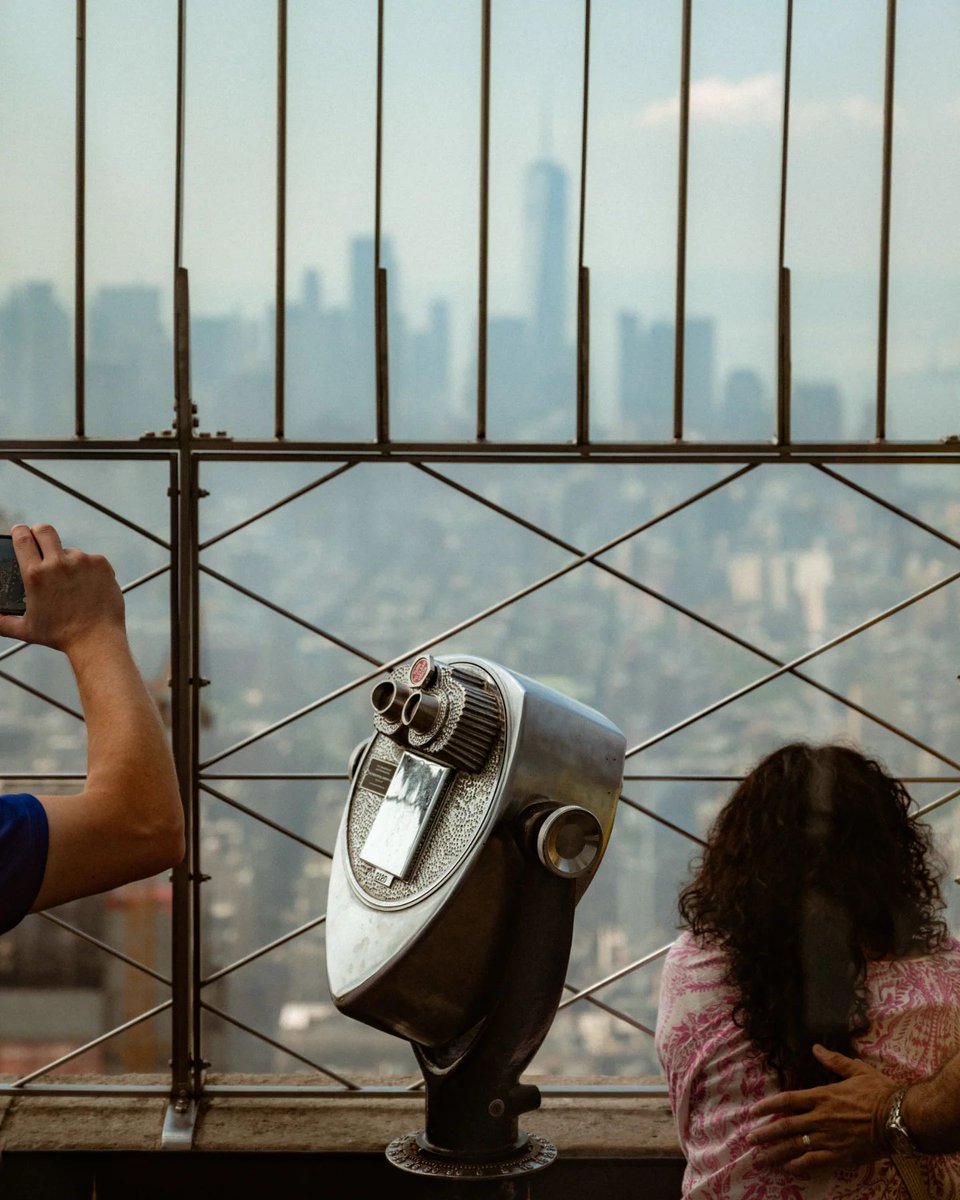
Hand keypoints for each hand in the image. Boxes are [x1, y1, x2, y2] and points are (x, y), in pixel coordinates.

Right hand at [0, 524, 125, 653]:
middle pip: (45, 530)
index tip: (20, 531)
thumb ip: (3, 622)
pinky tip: (89, 587)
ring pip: (70, 551)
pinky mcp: (101, 564)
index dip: (20, 531)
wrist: (97, 639)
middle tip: (40, 540)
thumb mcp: (25, 630)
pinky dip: (88, 569)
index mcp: (35, 575)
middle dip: (40, 532)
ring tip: (71, 584)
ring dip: (67, 561)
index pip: (22, 539)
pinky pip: (91, 559)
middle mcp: (58, 563)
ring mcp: (82, 561)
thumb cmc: (60, 636)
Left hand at [747, 1045, 897, 1171]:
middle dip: (766, 1133)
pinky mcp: (840, 1155)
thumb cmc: (879, 1092)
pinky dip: (799, 1165)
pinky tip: (788, 1168)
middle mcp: (821, 1118)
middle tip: (750, 1139)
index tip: (754, 1111)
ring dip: (776, 1152)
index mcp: (822, 1096)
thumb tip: (816, 1047)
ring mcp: (829, 1138)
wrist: (899, 1118)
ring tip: (760, 1158)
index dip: (769, 1105)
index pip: (788, 1100)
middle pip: (786, 1126)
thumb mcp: (856, 1070)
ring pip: (796, 1147)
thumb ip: (834, 1060)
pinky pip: (814, 1162)